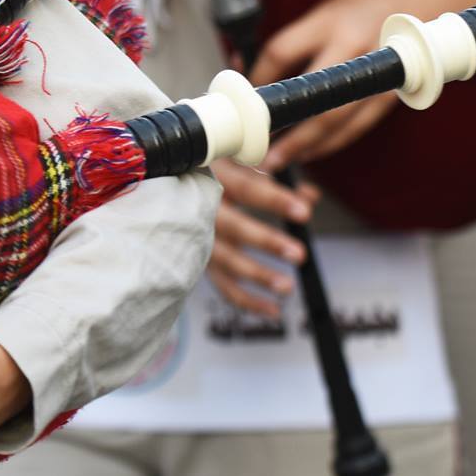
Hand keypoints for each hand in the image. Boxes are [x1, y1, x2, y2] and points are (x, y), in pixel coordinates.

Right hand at [207, 160, 316, 317]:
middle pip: (235, 228)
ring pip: (226, 261)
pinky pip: (222, 285)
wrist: (165, 186)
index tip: (304, 213)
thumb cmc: (209, 171)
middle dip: (267, 242)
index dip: (275, 201)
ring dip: (258, 276)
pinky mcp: (198, 261)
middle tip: (299, 254)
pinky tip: (273, 310)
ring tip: (287, 287)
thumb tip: (311, 196)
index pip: (246, 189)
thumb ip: (277, 178)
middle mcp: (201, 209)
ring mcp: (197, 237)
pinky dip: (246, 300)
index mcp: (212, 177)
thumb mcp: (237, 165)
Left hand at [249, 0, 475, 168]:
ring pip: (337, 121)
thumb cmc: (363, 9)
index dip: (257, 78)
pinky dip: (332, 143)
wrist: (423, 3)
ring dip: (306, 146)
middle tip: (260, 151)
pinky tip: (311, 153)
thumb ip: (293, 44)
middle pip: (314, 98)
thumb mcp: (324, 13)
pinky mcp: (391, 93)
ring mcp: (376, 74)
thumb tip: (249, 73)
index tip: (245, 98)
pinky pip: (357, 127)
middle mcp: (354, 48)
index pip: (281, 52)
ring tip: (279, 161)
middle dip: (285, 129)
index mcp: (330, 21)